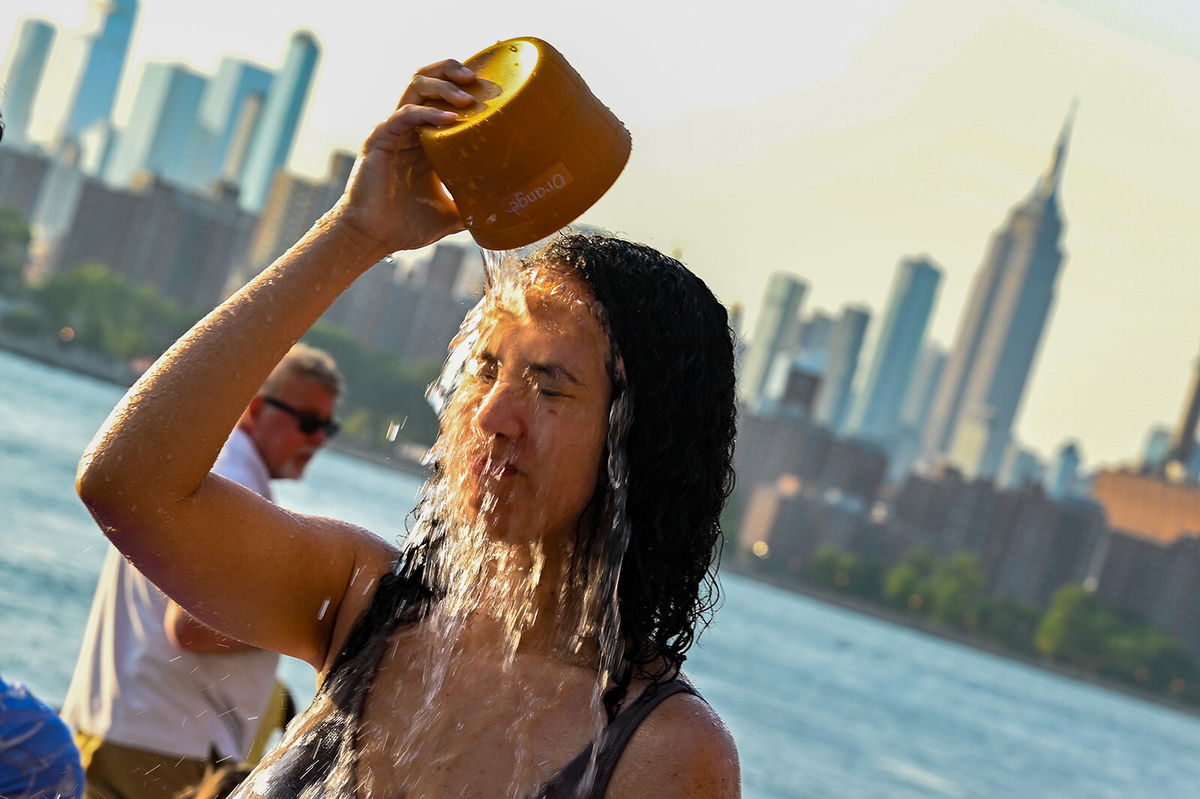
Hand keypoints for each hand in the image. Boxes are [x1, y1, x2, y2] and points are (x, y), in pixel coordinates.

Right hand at [332, 59, 477, 253]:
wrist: (374, 238)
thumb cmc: (406, 226)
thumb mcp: (451, 215)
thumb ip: (474, 208)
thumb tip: (505, 216)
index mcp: (425, 140)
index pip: (442, 97)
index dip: (463, 86)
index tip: (492, 88)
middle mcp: (410, 129)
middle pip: (428, 81)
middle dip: (451, 70)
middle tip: (476, 78)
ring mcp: (394, 131)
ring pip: (416, 87)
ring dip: (443, 86)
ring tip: (467, 98)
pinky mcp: (380, 139)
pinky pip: (405, 114)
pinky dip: (429, 113)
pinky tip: (451, 119)